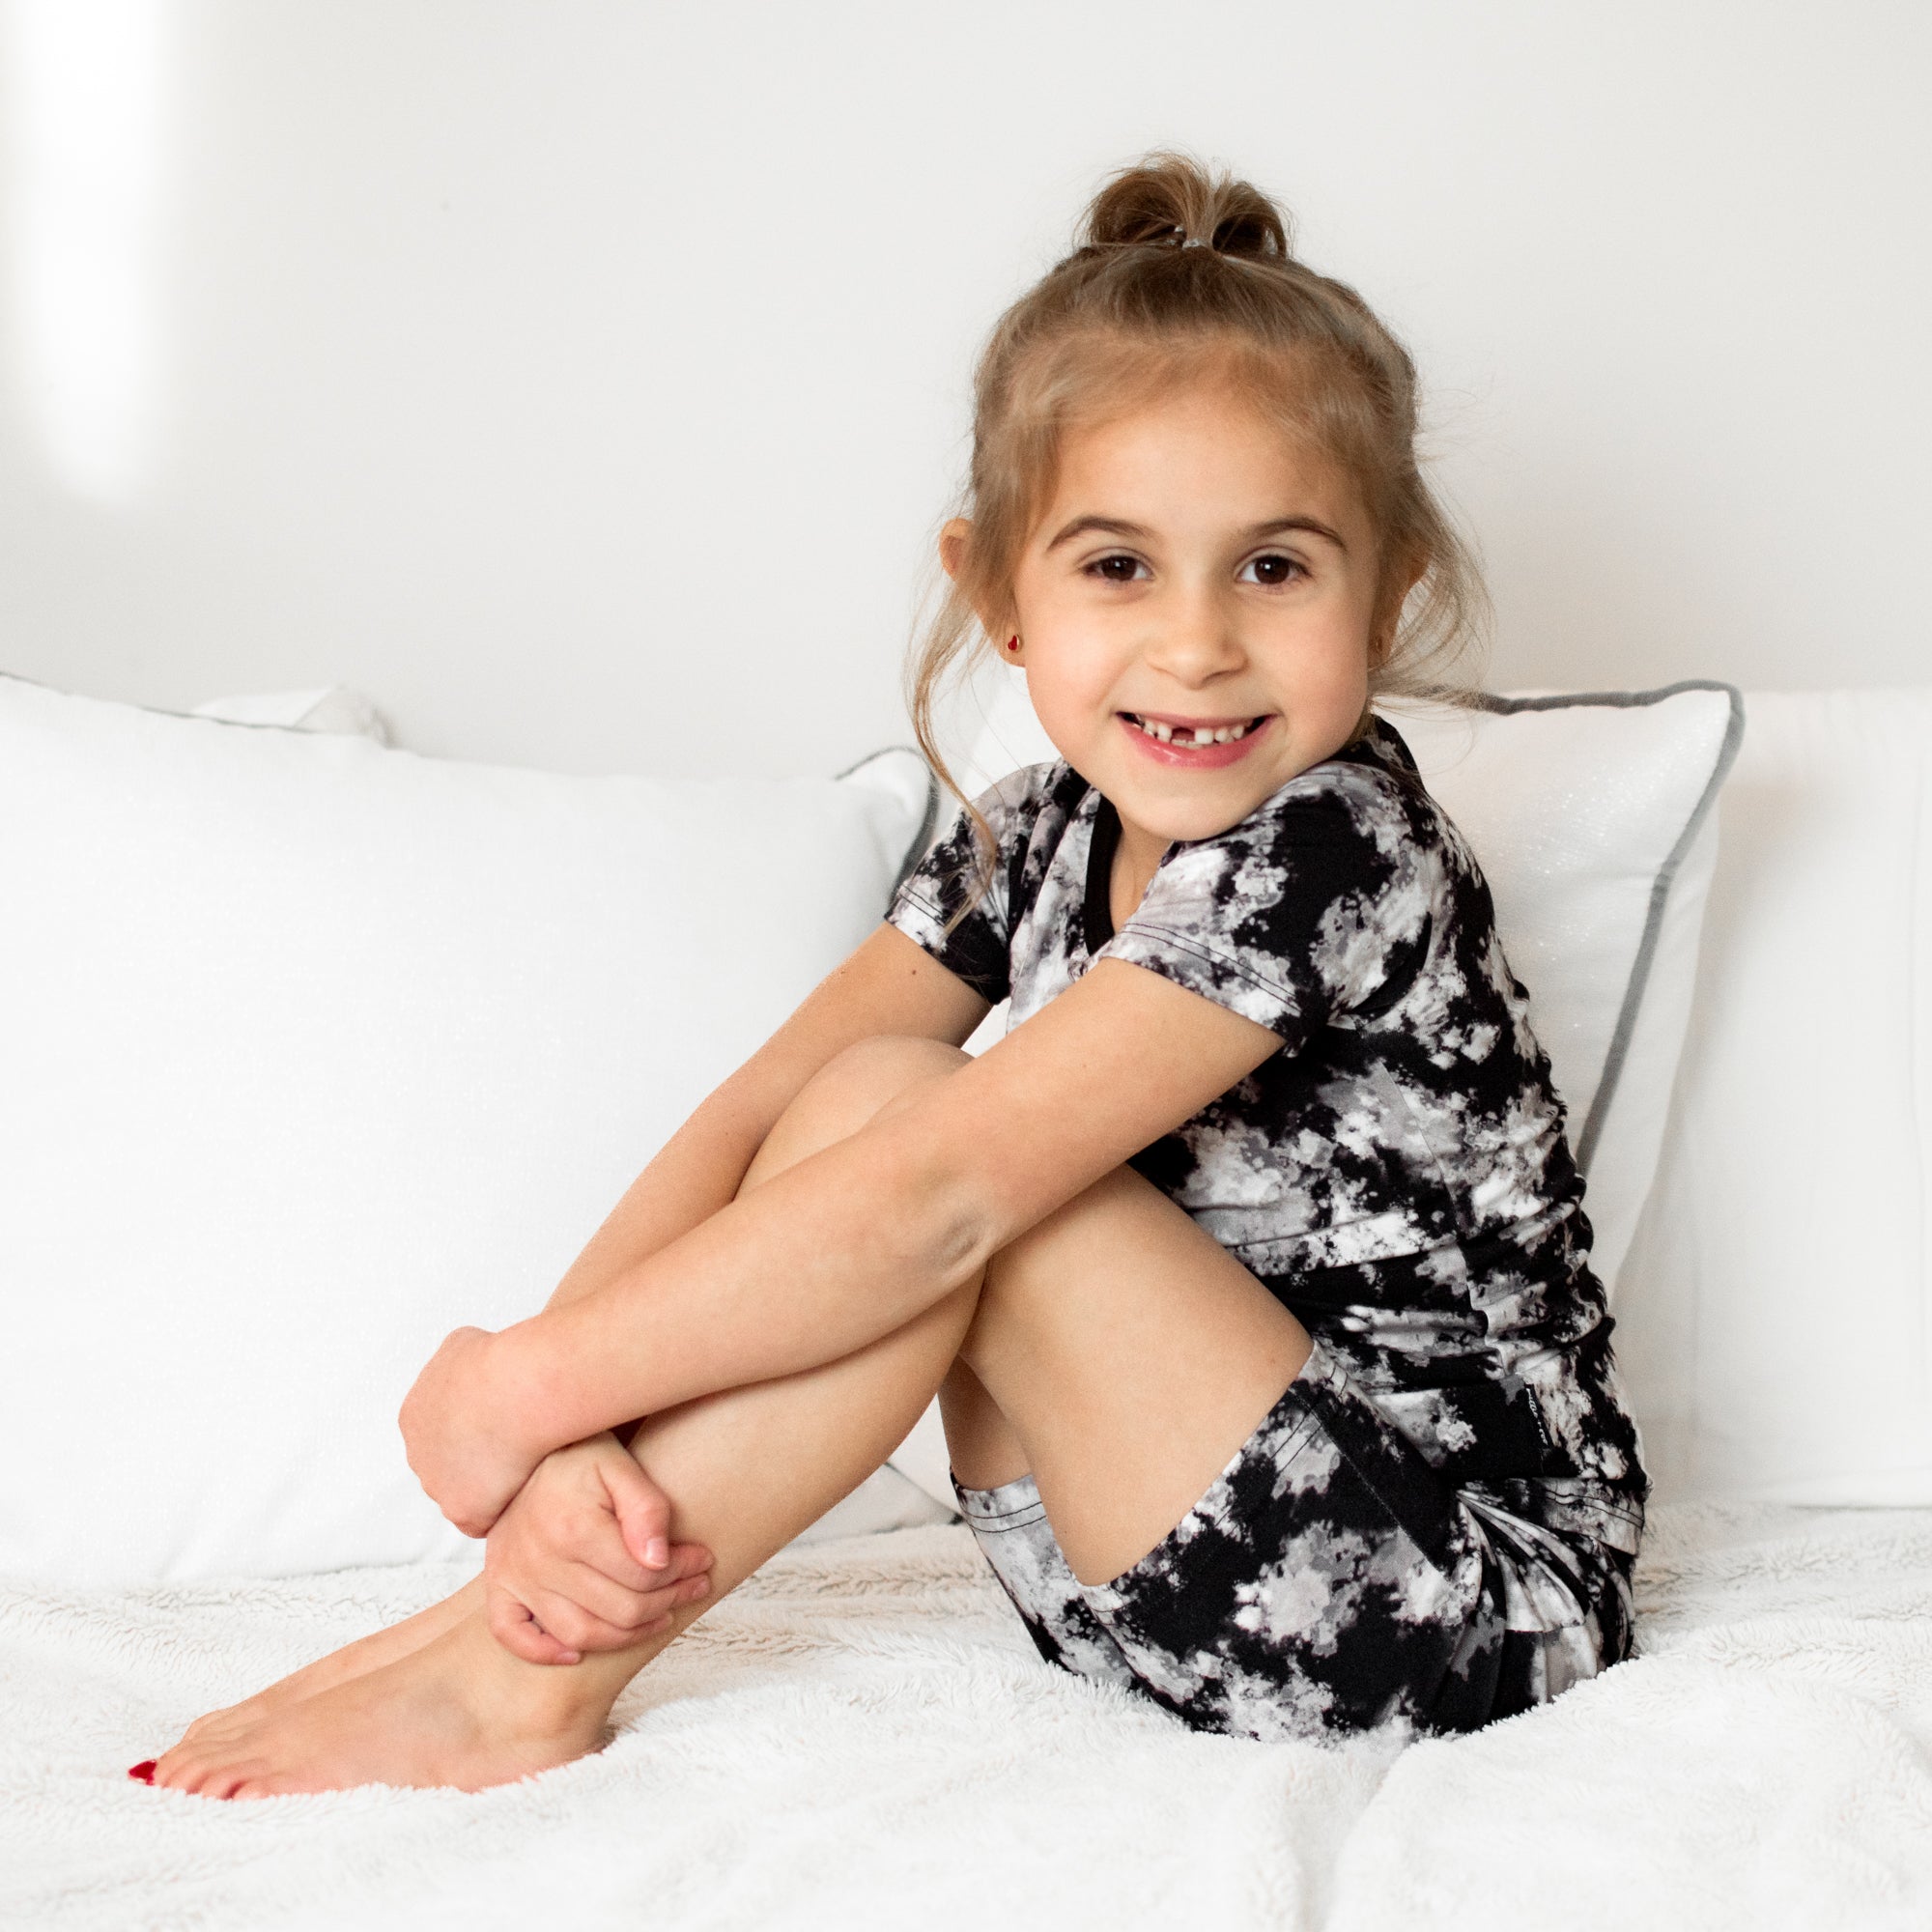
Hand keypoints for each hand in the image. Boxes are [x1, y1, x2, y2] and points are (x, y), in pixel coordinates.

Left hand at [398, 1325, 542, 1536]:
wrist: (515, 1390)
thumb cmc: (499, 1363)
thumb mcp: (465, 1343)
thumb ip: (458, 1363)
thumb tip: (473, 1364)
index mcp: (414, 1416)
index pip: (440, 1434)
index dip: (472, 1431)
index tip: (499, 1424)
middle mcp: (418, 1454)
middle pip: (447, 1468)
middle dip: (477, 1461)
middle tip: (514, 1447)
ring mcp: (438, 1486)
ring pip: (465, 1495)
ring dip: (491, 1486)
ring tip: (527, 1466)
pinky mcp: (463, 1512)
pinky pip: (484, 1520)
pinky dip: (505, 1506)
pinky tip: (528, 1484)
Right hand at [483, 1434, 714, 1663]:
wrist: (530, 1443)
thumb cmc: (583, 1455)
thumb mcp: (622, 1465)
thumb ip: (646, 1509)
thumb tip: (658, 1561)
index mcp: (574, 1528)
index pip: (643, 1576)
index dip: (683, 1573)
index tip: (704, 1561)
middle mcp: (540, 1559)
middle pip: (619, 1609)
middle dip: (668, 1602)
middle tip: (694, 1587)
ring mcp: (515, 1576)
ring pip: (579, 1633)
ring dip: (627, 1635)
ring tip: (660, 1616)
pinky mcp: (498, 1584)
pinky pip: (511, 1634)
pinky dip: (542, 1651)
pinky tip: (576, 1653)